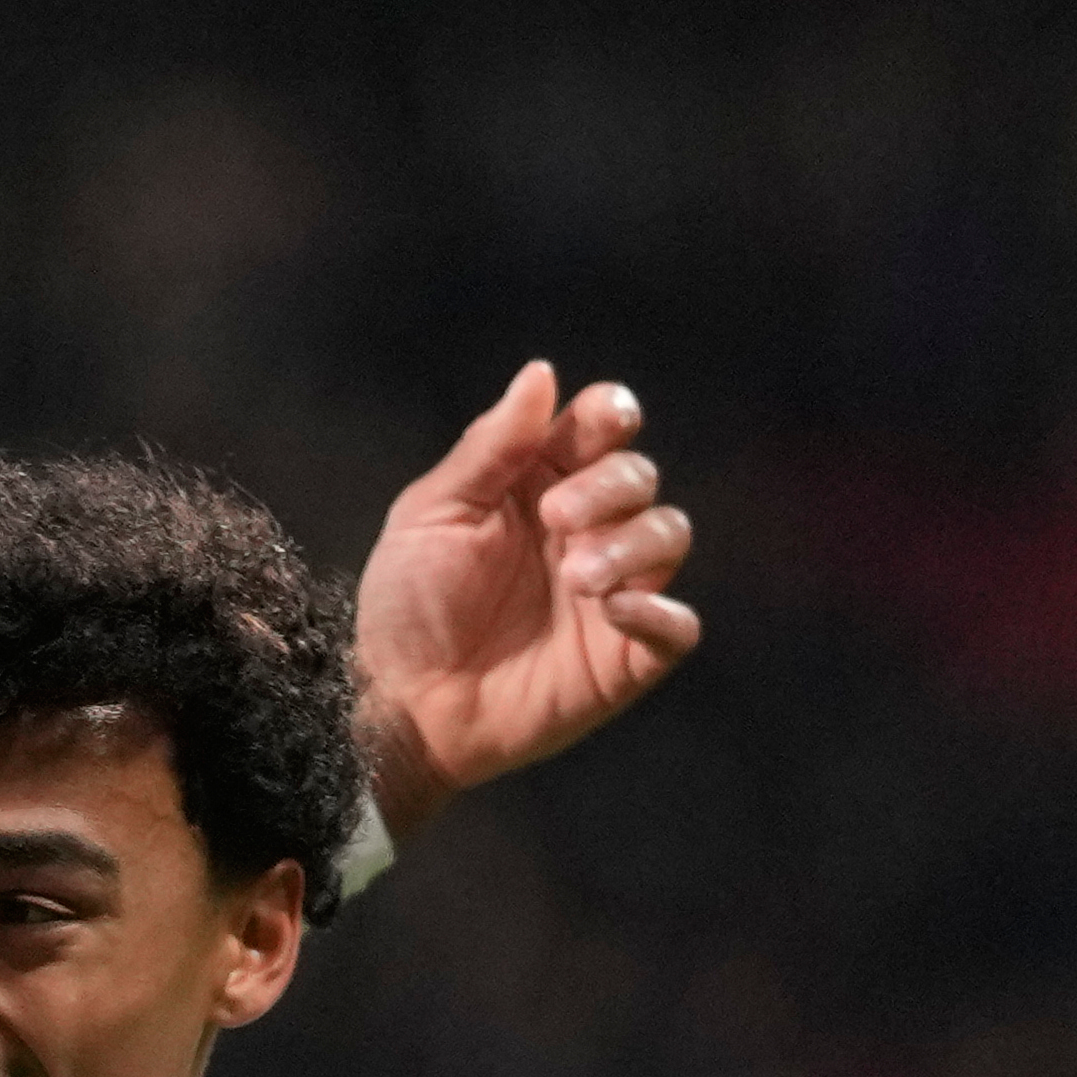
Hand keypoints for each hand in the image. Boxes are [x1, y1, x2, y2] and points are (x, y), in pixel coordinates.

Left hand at [351, 363, 699, 843]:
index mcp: (537, 483)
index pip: (599, 428)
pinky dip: (661, 613)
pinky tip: (615, 610)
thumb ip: (492, 447)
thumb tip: (542, 372)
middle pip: (638, 476)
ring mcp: (610, 590)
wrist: (400, 703)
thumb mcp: (432, 514)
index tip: (604, 420)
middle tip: (556, 519)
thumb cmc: (407, 605)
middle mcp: (584, 529)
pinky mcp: (625, 655)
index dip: (612, 414)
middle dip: (609, 486)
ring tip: (577, 576)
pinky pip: (677, 626)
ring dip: (632, 544)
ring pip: (668, 537)